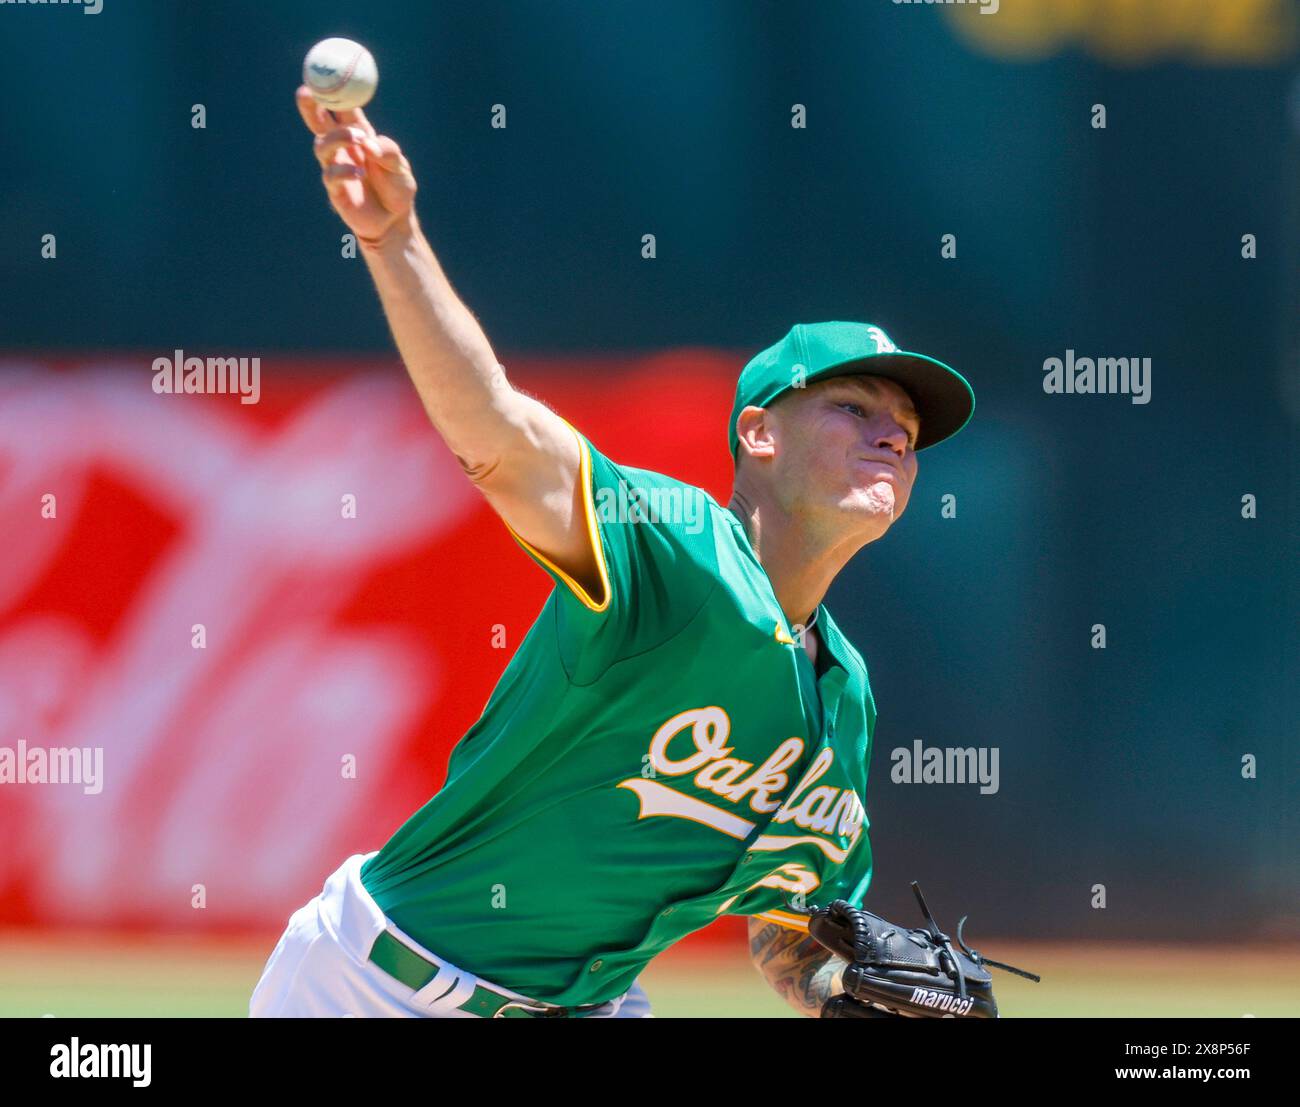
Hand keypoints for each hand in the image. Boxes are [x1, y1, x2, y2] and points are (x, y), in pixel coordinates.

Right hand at [295, 85, 416, 248]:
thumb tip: (369, 143)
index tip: (325, 76)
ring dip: (338, 137)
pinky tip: (359, 173)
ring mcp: (336, 168)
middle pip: (319, 123)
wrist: (395, 222)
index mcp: (359, 135)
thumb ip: (389, 152)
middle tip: (307, 91)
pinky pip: (330, 175)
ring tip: (360, 140)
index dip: (332, 93)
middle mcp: (343, 149)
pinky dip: (343, 170)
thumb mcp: (401, 168)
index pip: (341, 109)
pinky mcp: (335, 190)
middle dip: (310, 106)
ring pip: (321, 145)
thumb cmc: (398, 190)